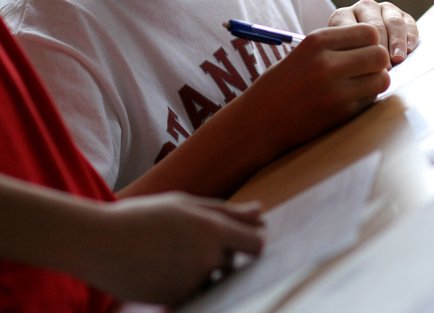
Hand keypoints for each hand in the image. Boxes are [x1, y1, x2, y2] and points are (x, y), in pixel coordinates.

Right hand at [79, 194, 263, 304]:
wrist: (100, 243)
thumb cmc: (143, 216)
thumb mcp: (184, 204)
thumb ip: (226, 210)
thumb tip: (261, 213)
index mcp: (212, 228)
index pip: (256, 244)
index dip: (251, 241)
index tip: (240, 237)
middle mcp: (207, 258)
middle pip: (234, 261)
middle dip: (221, 252)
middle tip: (187, 239)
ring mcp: (192, 283)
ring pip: (214, 278)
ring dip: (203, 268)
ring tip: (170, 252)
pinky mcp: (178, 300)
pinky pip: (195, 292)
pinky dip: (185, 282)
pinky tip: (161, 267)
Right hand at [250, 23, 390, 157]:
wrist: (259, 121)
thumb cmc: (281, 84)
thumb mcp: (303, 53)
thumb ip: (336, 45)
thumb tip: (376, 42)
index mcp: (316, 41)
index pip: (368, 32)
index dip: (371, 41)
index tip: (362, 50)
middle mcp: (327, 63)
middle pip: (379, 54)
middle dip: (377, 62)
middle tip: (365, 69)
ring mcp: (335, 90)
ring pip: (382, 78)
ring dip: (375, 81)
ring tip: (359, 84)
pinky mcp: (341, 114)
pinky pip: (371, 100)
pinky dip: (366, 99)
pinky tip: (348, 99)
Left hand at [327, 0, 417, 64]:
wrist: (368, 49)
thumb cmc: (347, 59)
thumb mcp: (341, 58)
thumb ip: (347, 61)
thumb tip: (360, 76)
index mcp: (342, 16)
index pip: (350, 28)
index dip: (360, 48)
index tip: (366, 66)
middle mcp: (363, 8)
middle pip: (374, 25)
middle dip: (380, 46)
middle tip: (384, 66)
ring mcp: (384, 9)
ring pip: (393, 22)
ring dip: (397, 42)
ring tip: (398, 59)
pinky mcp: (403, 15)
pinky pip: (409, 23)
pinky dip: (410, 37)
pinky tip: (410, 50)